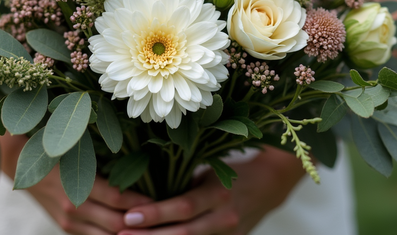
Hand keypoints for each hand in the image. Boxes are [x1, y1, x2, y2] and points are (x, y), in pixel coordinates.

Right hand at [0, 112, 152, 234]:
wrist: (12, 159)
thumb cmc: (48, 138)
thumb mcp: (69, 132)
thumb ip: (95, 130)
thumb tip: (127, 117)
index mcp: (75, 181)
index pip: (118, 199)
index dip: (143, 203)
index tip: (166, 199)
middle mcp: (73, 206)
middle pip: (117, 224)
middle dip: (143, 223)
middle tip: (167, 216)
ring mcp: (69, 220)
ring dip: (131, 233)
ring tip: (156, 226)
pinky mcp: (67, 227)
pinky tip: (134, 229)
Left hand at [117, 148, 305, 234]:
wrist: (268, 187)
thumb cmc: (227, 172)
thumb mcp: (207, 169)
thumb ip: (180, 180)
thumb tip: (138, 185)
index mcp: (218, 191)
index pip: (183, 207)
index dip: (155, 214)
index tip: (128, 216)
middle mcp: (225, 216)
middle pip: (185, 234)